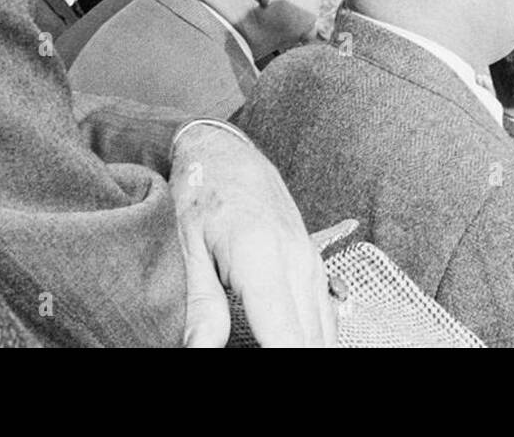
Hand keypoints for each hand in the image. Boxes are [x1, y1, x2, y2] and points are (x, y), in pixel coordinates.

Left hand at [171, 124, 336, 346]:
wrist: (226, 152)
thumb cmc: (202, 195)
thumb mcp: (188, 246)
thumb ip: (201, 303)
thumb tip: (201, 350)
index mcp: (262, 258)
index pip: (286, 336)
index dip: (284, 359)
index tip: (269, 362)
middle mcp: (296, 261)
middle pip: (310, 340)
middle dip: (296, 358)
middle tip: (259, 353)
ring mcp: (309, 261)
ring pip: (324, 331)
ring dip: (306, 349)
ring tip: (278, 351)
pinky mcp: (312, 262)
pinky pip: (325, 313)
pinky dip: (315, 338)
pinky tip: (299, 346)